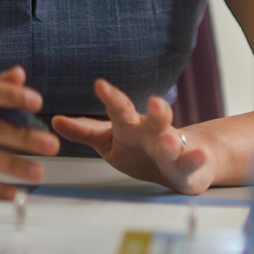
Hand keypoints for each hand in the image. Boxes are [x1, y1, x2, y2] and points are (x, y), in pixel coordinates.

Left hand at [52, 78, 215, 193]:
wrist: (179, 163)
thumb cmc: (140, 149)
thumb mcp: (108, 140)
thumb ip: (86, 131)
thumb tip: (55, 122)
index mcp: (131, 125)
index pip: (120, 109)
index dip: (111, 97)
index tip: (100, 85)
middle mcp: (153, 132)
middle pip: (156, 120)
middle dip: (158, 112)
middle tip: (156, 103)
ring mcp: (171, 149)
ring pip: (172, 142)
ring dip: (171, 140)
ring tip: (169, 139)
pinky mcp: (184, 168)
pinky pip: (188, 164)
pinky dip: (194, 159)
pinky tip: (198, 155)